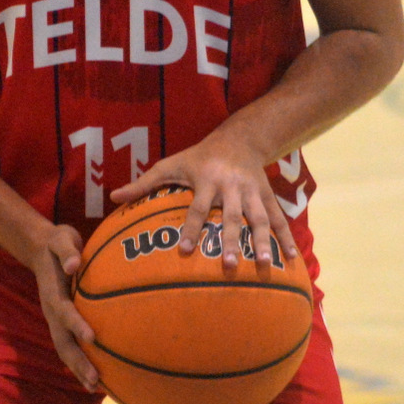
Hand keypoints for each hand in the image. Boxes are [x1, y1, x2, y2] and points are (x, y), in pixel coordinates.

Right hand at [29, 223, 99, 391]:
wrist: (41, 248)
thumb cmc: (56, 242)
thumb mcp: (61, 239)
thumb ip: (67, 251)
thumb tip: (73, 264)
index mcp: (52, 293)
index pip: (64, 312)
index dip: (76, 324)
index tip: (92, 337)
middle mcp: (52, 311)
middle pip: (62, 341)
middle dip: (78, 361)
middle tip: (95, 379)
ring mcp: (55, 319)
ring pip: (65, 348)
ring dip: (78, 368)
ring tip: (95, 388)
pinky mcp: (61, 321)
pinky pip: (70, 344)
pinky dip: (80, 362)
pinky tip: (96, 375)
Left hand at [110, 132, 298, 278]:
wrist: (240, 138)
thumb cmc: (198, 157)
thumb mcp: (170, 163)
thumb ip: (143, 182)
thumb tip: (113, 197)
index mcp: (207, 178)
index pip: (198, 207)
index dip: (192, 228)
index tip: (184, 251)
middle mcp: (232, 185)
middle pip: (232, 215)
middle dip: (231, 240)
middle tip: (228, 266)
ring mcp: (252, 191)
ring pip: (259, 217)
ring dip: (262, 241)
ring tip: (263, 265)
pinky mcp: (266, 196)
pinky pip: (278, 217)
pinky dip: (285, 237)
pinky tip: (290, 259)